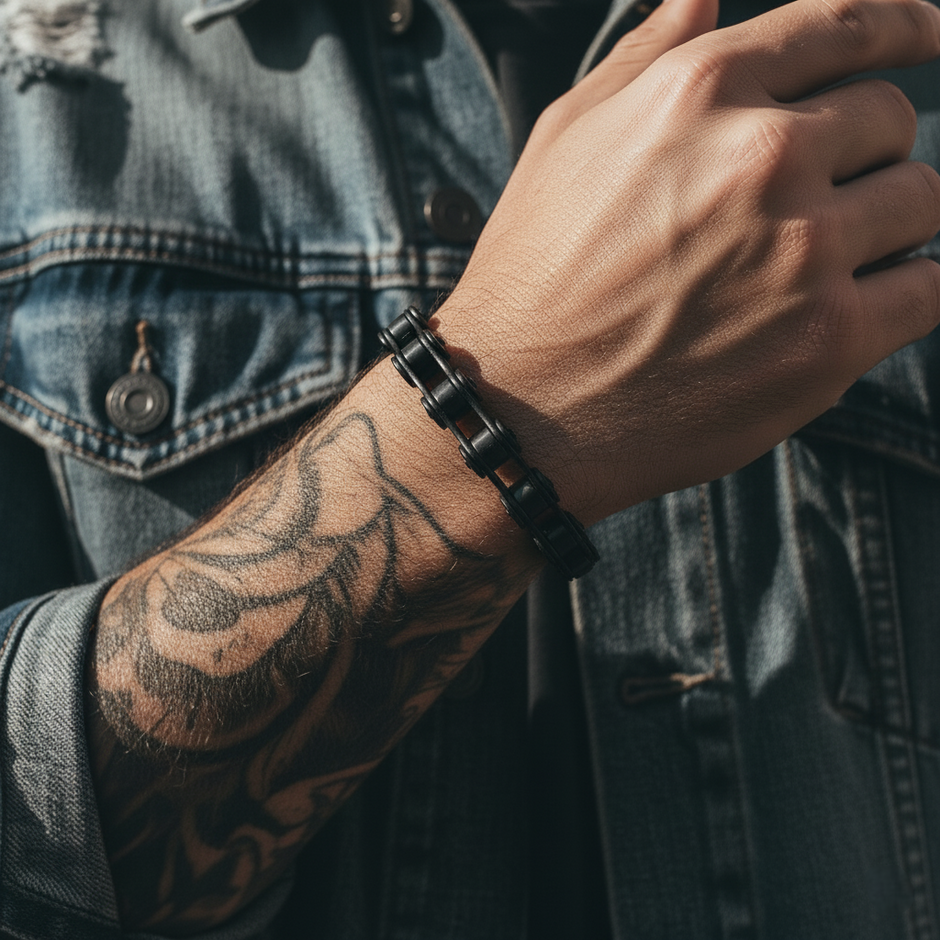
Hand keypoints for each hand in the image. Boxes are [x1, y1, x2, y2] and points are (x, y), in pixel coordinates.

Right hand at [437, 0, 939, 525]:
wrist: (521, 408)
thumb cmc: (533, 278)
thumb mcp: (565, 141)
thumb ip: (645, 58)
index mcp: (700, 93)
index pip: (845, 26)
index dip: (904, 24)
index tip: (932, 31)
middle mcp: (763, 158)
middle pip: (889, 120)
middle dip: (866, 151)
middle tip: (821, 195)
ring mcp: (803, 252)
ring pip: (921, 201)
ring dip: (888, 221)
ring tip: (825, 258)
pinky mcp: (828, 343)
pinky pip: (929, 289)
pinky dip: (909, 287)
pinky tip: (864, 298)